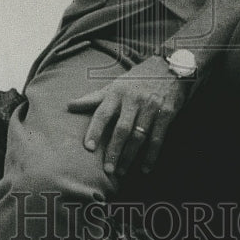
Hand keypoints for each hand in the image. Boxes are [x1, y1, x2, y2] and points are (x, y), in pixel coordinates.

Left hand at [67, 54, 191, 176]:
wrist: (170, 67)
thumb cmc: (138, 79)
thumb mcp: (116, 84)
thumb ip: (94, 98)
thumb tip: (69, 105)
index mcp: (118, 92)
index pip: (103, 113)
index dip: (95, 130)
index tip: (89, 148)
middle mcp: (134, 99)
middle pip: (122, 129)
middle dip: (114, 150)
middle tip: (108, 169)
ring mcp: (151, 106)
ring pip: (139, 136)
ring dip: (130, 156)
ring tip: (121, 171)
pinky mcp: (167, 113)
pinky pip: (157, 138)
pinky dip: (151, 155)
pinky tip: (145, 168)